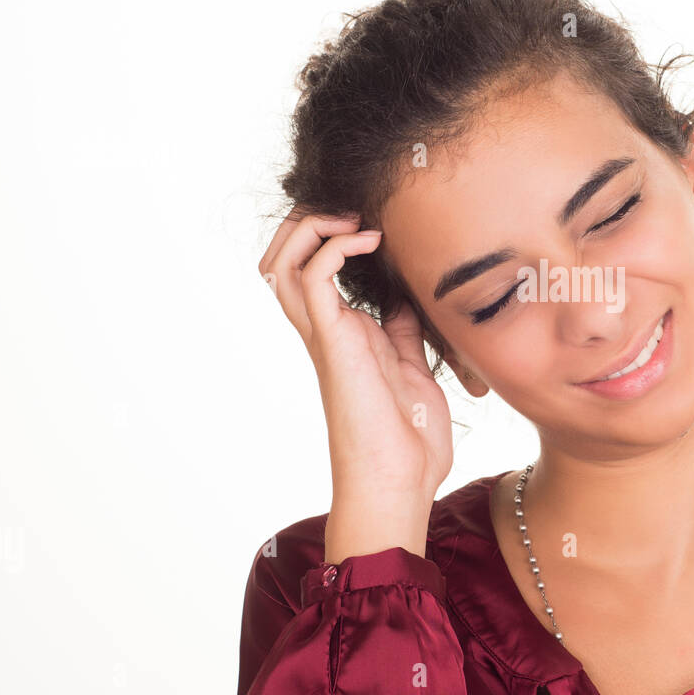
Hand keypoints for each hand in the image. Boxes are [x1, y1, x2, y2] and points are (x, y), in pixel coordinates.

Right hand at [258, 208, 452, 560]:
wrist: (400, 485)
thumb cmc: (409, 443)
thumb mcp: (413, 371)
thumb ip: (402, 334)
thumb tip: (405, 300)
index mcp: (344, 336)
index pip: (310, 272)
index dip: (327, 237)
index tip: (374, 222)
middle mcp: (326, 332)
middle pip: (280, 261)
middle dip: (306, 222)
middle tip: (351, 210)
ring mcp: (325, 337)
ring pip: (282, 263)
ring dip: (312, 227)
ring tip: (354, 220)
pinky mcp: (334, 343)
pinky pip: (312, 278)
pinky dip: (335, 247)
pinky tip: (371, 241)